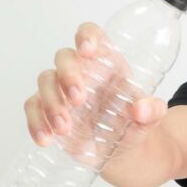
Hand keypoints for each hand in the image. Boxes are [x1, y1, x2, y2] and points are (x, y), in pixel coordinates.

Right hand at [22, 22, 168, 166]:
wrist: (126, 151)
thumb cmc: (137, 123)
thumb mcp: (152, 118)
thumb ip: (153, 112)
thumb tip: (141, 109)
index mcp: (108, 62)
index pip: (93, 35)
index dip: (87, 36)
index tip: (86, 49)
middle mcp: (83, 71)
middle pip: (64, 57)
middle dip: (67, 75)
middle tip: (78, 100)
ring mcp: (63, 90)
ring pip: (45, 81)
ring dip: (51, 102)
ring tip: (65, 128)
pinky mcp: (50, 111)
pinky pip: (34, 108)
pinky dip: (36, 123)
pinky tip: (46, 139)